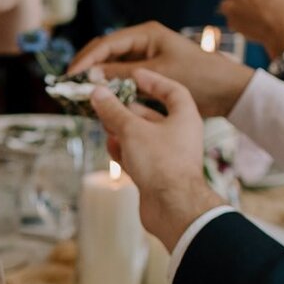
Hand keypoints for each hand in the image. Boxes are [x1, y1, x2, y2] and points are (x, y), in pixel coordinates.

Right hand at [79, 18, 250, 107]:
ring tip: (83, 94)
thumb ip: (123, 74)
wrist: (229, 92)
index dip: (86, 60)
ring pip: (116, 67)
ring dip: (101, 79)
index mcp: (146, 34)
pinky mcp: (154, 75)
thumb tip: (92, 76)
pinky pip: (128, 79)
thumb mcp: (158, 74)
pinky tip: (105, 101)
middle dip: (90, 68)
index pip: (106, 44)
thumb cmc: (199, 77)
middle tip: (70, 86)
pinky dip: (115, 88)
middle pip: (108, 53)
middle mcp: (145, 43)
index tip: (70, 76)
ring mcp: (150, 58)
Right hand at [88, 65, 214, 253]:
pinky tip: (111, 148)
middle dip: (127, 109)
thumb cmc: (161, 162)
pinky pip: (139, 157)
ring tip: (104, 124)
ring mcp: (169, 157)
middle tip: (106, 102)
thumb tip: (98, 93)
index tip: (134, 75)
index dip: (153, 80)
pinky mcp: (158, 175)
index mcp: (185, 117)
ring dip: (123, 131)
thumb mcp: (132, 130)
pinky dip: (125, 152)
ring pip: (142, 137)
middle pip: (152, 115)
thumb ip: (114, 110)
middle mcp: (180, 135)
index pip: (172, 90)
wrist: (173, 209)